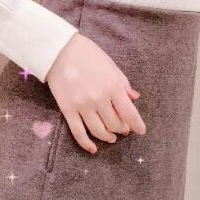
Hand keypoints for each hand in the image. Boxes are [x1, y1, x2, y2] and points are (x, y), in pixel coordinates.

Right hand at [45, 32, 145, 153]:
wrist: (59, 50)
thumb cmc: (87, 54)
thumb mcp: (110, 65)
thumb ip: (123, 83)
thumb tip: (134, 98)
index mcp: (112, 86)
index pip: (129, 113)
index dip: (137, 125)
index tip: (141, 131)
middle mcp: (99, 99)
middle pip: (115, 124)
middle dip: (122, 129)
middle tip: (124, 129)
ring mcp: (82, 106)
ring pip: (99, 131)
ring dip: (108, 137)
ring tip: (111, 137)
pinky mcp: (68, 110)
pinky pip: (78, 132)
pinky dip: (86, 144)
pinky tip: (93, 149)